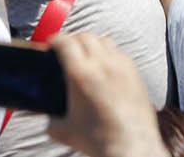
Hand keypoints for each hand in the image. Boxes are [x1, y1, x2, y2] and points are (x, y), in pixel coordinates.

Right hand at [46, 33, 165, 156]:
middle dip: (72, 39)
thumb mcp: (65, 131)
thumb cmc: (99, 140)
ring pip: (103, 40)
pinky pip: (119, 52)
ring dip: (91, 42)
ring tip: (86, 53)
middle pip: (84, 36)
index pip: (65, 42)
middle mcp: (102, 64)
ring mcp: (121, 67)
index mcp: (81, 74)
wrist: (131, 147)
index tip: (51, 45)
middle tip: (66, 49)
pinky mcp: (134, 73)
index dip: (55, 40)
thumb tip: (49, 117)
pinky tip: (106, 66)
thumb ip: (51, 120)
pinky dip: (109, 53)